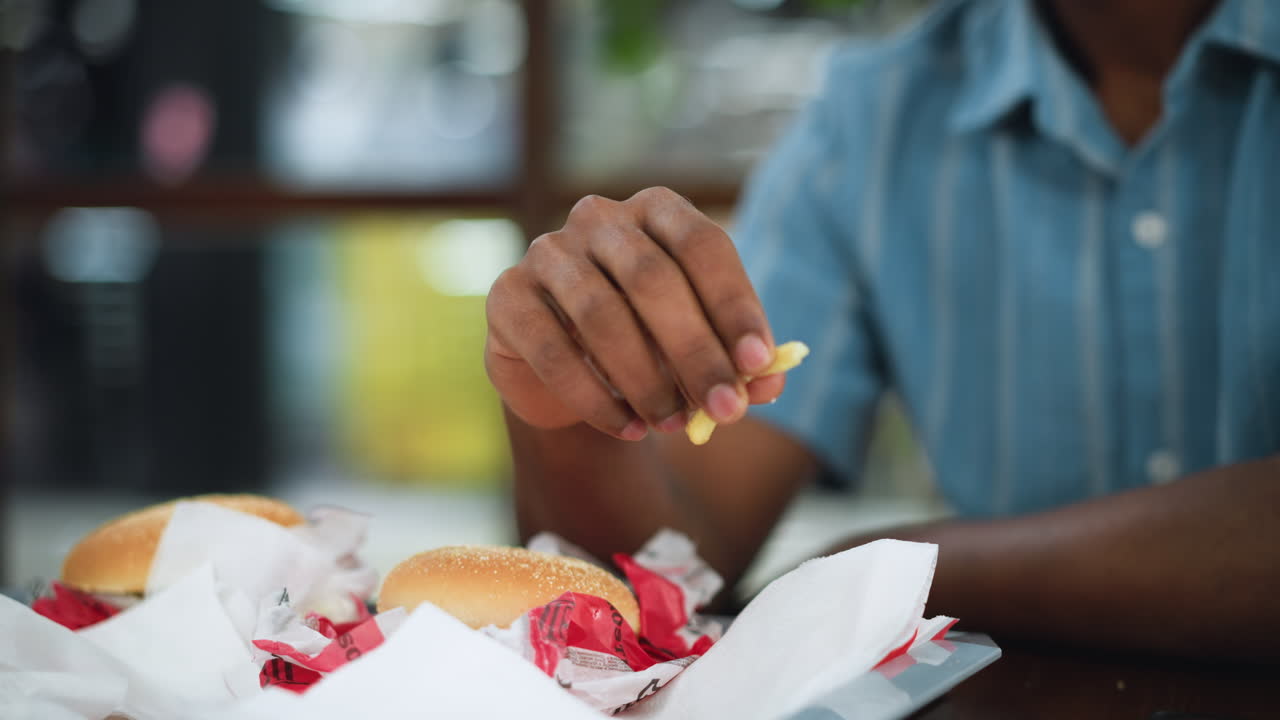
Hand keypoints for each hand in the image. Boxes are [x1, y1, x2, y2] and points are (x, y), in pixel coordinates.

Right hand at [485, 187, 785, 439]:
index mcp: (657, 210)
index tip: (758, 363)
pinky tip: (627, 428)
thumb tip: (768, 382)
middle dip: (696, 352)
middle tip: (726, 410)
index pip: (702, 244)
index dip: (733, 304)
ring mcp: (547, 252)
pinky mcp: (506, 296)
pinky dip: (593, 397)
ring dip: (645, 379)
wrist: (567, 372)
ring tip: (675, 425)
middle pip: (653, 279)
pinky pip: (550, 349)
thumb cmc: (650, 344)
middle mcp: (599, 218)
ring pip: (601, 315)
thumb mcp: (699, 348)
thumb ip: (736, 360)